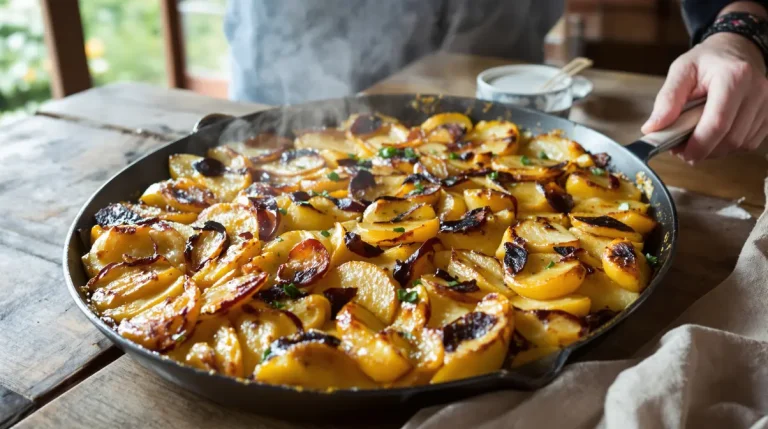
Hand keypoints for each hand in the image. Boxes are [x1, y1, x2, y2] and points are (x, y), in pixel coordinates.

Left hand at [641, 32, 767, 161]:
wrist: (737, 48)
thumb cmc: (707, 60)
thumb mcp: (681, 71)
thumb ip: (667, 99)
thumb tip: (652, 129)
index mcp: (733, 77)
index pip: (717, 123)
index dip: (698, 145)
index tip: (680, 153)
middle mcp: (756, 90)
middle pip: (731, 138)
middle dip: (704, 150)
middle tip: (683, 148)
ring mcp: (767, 103)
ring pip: (741, 144)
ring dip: (715, 150)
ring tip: (697, 138)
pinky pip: (749, 143)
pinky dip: (729, 146)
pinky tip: (715, 135)